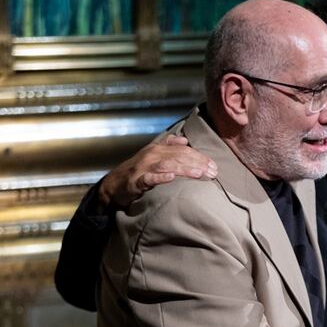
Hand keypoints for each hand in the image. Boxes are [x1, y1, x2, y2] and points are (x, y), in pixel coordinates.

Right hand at [99, 135, 217, 209]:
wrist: (112, 186)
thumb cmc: (136, 172)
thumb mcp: (152, 156)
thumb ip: (168, 146)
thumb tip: (185, 141)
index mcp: (158, 149)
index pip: (183, 150)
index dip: (199, 156)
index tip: (214, 165)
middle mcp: (151, 155)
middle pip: (178, 156)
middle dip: (197, 163)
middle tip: (213, 172)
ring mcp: (143, 168)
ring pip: (167, 165)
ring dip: (184, 169)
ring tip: (199, 173)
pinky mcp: (135, 181)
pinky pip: (148, 178)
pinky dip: (160, 177)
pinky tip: (171, 178)